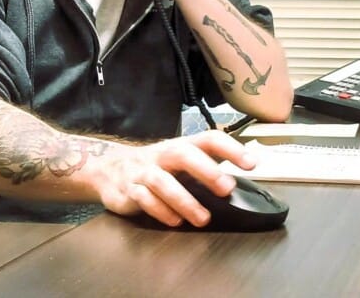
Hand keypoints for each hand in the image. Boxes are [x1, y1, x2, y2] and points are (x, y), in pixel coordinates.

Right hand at [96, 130, 256, 226]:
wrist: (107, 170)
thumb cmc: (155, 167)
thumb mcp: (180, 161)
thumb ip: (206, 166)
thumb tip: (241, 179)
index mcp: (181, 146)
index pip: (208, 139)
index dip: (231, 148)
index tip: (252, 163)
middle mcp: (162, 155)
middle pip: (183, 154)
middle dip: (206, 170)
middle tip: (227, 188)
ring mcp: (143, 171)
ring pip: (162, 181)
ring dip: (184, 200)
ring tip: (203, 218)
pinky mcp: (128, 190)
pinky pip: (143, 199)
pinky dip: (160, 211)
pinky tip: (175, 221)